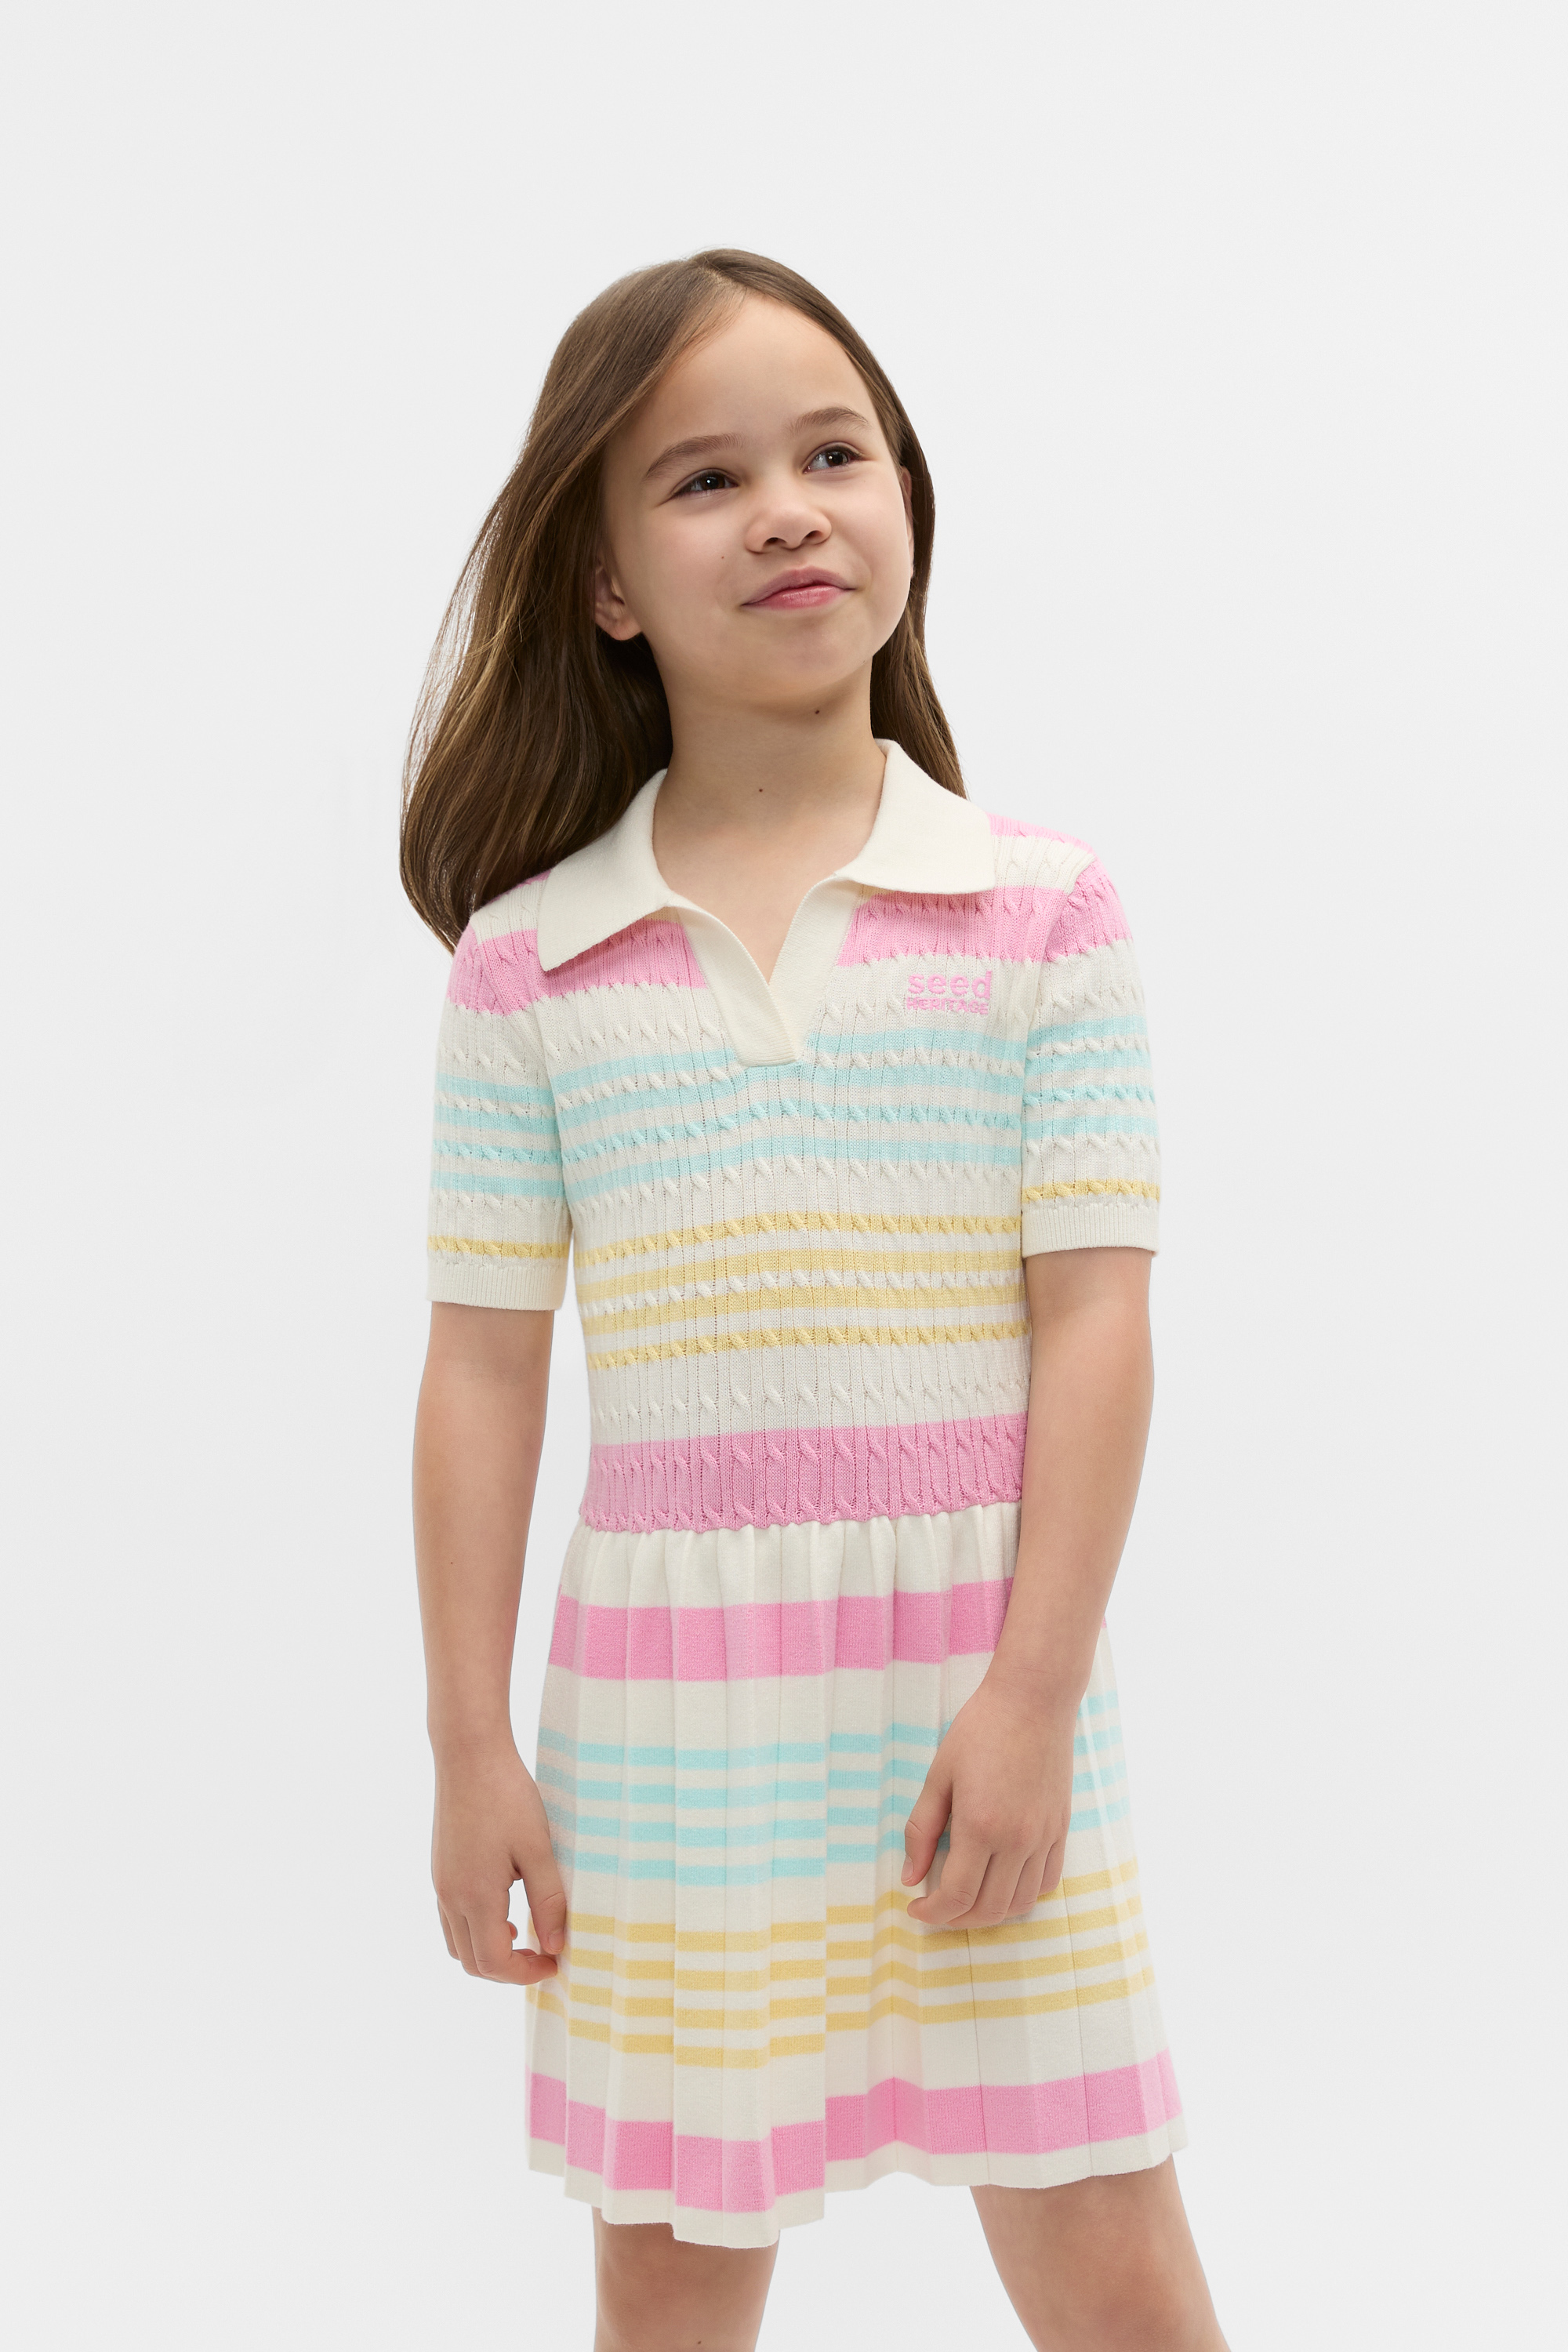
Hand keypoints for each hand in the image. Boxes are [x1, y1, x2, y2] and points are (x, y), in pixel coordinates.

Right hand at [432, 1746, 565, 1983]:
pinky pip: (451, 1918)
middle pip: (470, 1962)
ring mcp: (441, 1883)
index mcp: (474, 1896)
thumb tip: (556, 1946)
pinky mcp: (441, 1868)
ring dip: (488, 1951)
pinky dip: (475, 1929)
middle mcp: (450, 1896)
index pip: (493, 1963)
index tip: (555, 1963)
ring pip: (457, 1942)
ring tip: (526, 1936)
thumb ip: (548, 1900)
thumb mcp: (538, 1848)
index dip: (525, 1973)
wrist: (469, 1754)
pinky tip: (503, 1910)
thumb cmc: (507, 1796)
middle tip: (543, 1955)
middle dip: (507, 1970)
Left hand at [901, 1672, 1076, 1929]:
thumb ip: (922, 1830)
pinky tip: (1002, 1882)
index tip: (915, 1908)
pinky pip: (1046, 1881)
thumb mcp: (939, 1775)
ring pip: (1019, 1903)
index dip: (932, 1913)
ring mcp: (1044, 1837)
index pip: (956, 1896)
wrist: (1033, 1701)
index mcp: (980, 1826)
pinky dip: (1022, 1895)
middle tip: (935, 1907)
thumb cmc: (979, 1730)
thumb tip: (910, 1877)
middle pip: (988, 1910)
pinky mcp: (1060, 1829)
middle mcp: (1017, 1840)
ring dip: (989, 1913)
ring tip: (966, 1899)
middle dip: (956, 1919)